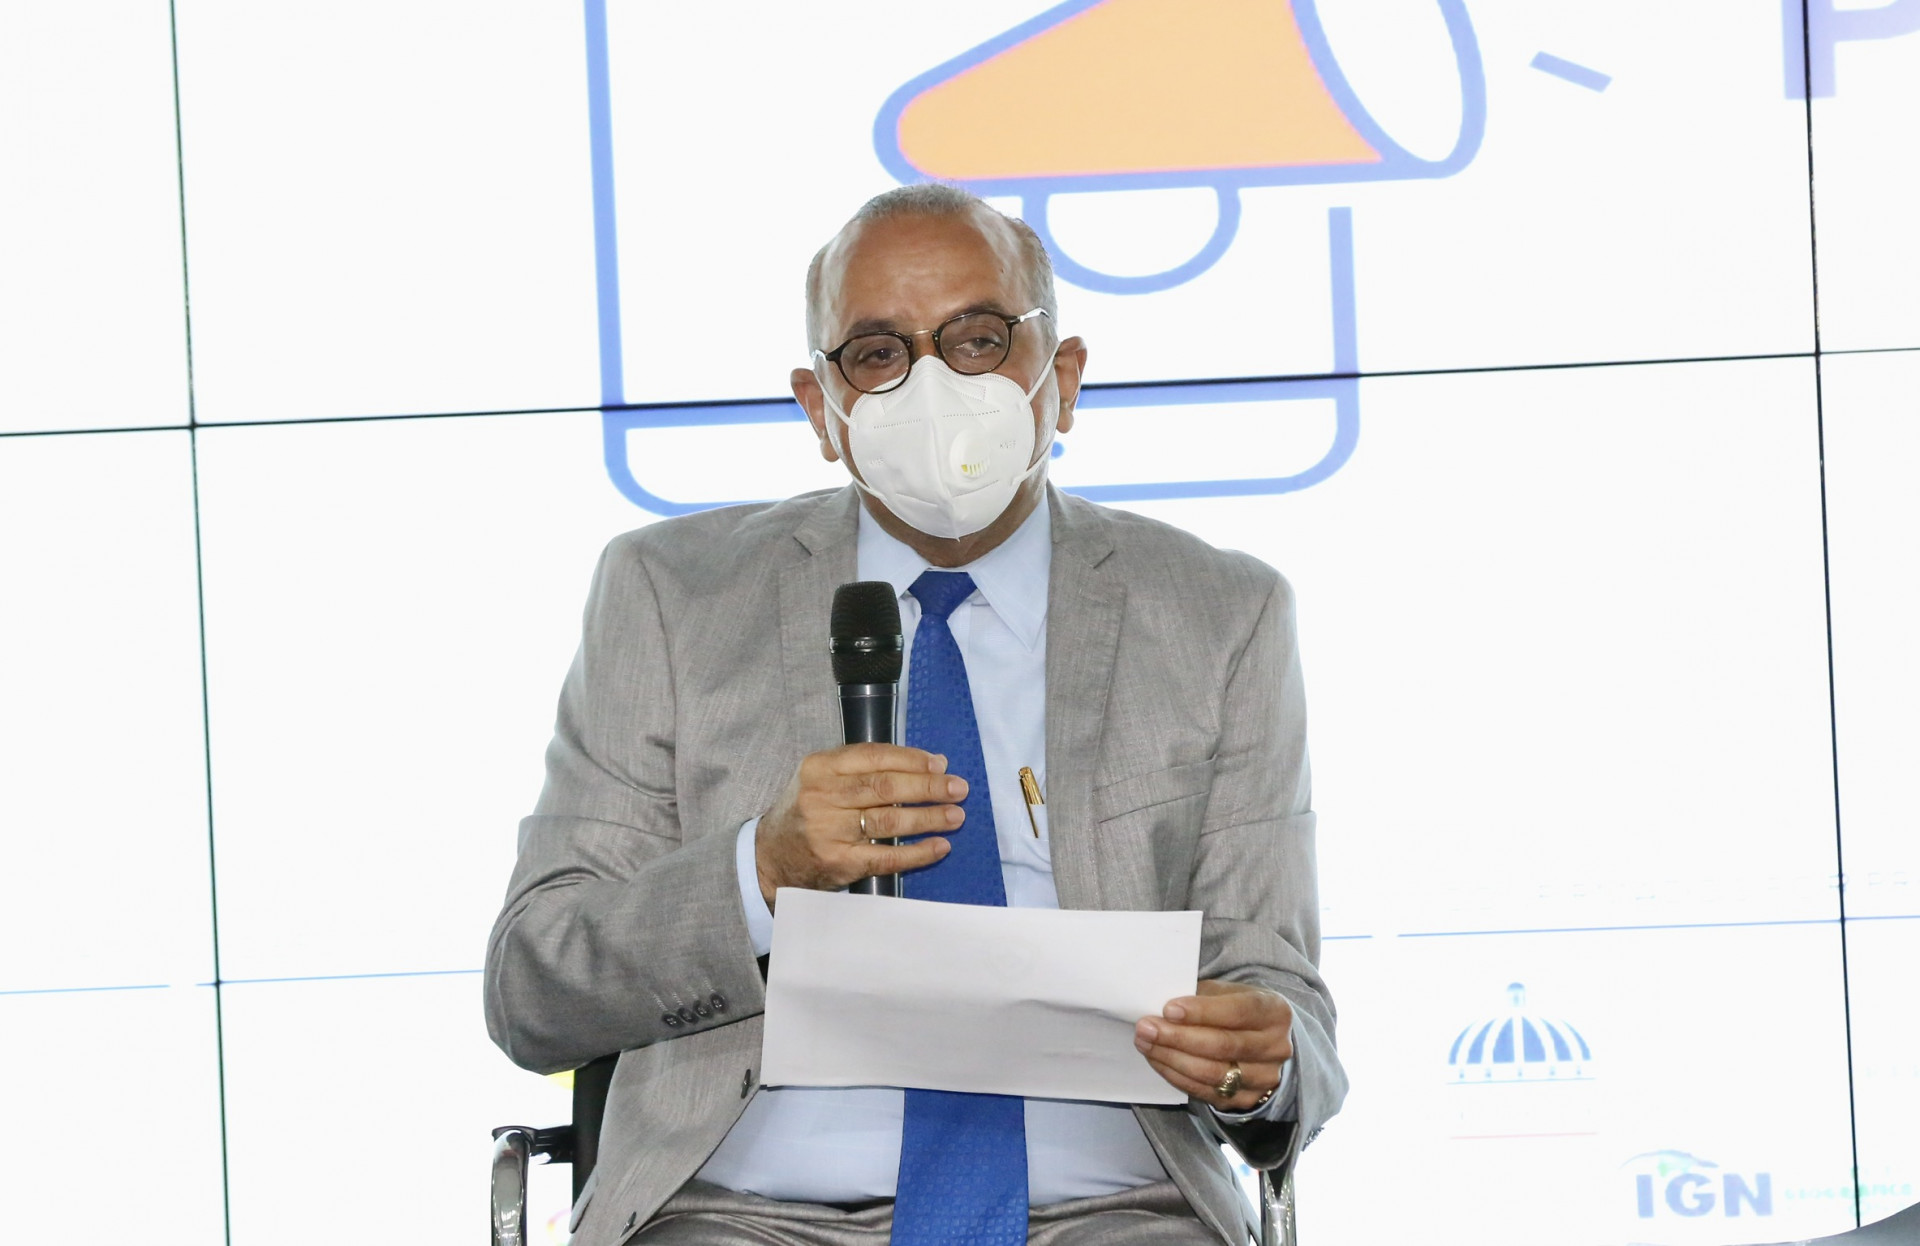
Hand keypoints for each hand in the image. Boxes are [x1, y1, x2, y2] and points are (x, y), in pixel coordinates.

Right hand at [755, 743, 964, 905]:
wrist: (771, 857)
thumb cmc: (808, 811)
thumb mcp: (824, 778)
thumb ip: (869, 768)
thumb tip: (932, 763)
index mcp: (819, 767)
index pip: (874, 757)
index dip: (912, 759)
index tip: (940, 765)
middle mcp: (822, 796)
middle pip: (885, 787)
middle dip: (927, 787)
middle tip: (958, 789)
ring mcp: (829, 831)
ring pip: (889, 820)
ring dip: (928, 817)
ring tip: (955, 815)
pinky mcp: (839, 863)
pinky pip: (886, 857)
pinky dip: (917, 852)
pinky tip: (939, 846)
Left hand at [1134, 980, 1292, 1112]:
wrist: (1262, 1040)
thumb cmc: (1237, 1010)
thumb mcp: (1228, 992)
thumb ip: (1201, 996)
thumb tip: (1161, 1006)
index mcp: (1275, 1012)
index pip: (1237, 1012)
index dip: (1201, 1012)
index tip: (1168, 1009)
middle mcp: (1276, 1047)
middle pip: (1222, 1046)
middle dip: (1178, 1037)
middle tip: (1146, 1027)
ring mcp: (1264, 1078)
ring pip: (1212, 1073)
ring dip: (1172, 1058)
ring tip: (1146, 1043)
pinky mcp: (1247, 1099)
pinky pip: (1206, 1091)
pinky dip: (1177, 1076)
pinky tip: (1159, 1060)